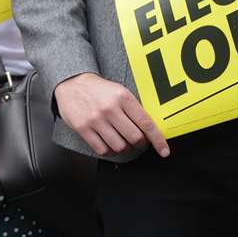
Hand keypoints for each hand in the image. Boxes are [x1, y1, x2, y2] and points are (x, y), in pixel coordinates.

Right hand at [53, 72, 168, 156]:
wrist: (73, 84)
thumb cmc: (101, 89)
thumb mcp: (121, 91)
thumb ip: (134, 108)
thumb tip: (149, 128)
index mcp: (124, 98)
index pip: (146, 123)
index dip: (158, 139)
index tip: (164, 151)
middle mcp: (110, 109)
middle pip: (134, 137)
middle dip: (141, 144)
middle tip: (140, 143)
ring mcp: (96, 120)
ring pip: (119, 146)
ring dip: (125, 148)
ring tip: (124, 143)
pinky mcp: (83, 129)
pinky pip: (102, 149)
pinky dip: (110, 152)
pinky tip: (111, 145)